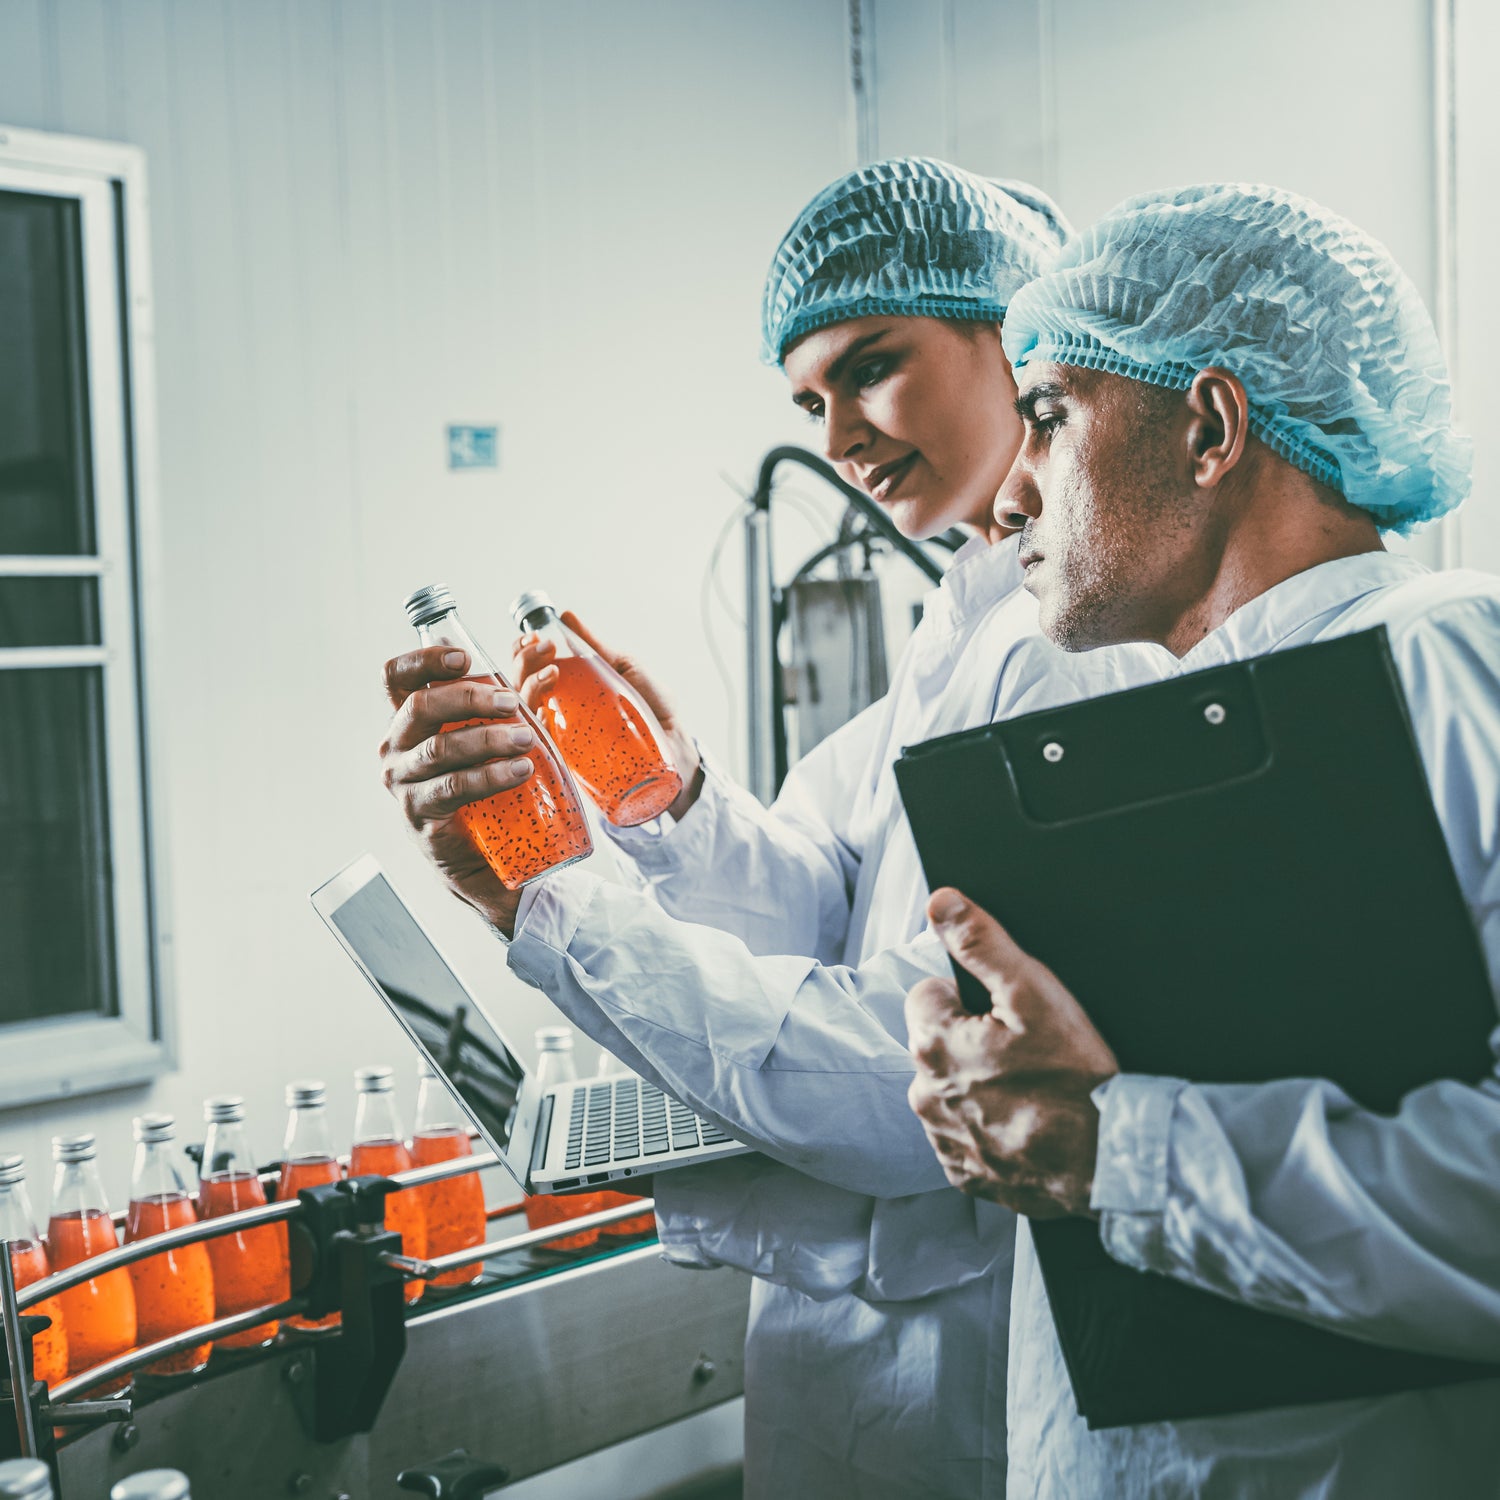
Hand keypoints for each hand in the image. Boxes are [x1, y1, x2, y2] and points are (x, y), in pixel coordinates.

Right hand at [380, 647, 530, 934]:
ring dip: (487, 738)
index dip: (424, 660)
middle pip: (420, 706)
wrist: (482, 851)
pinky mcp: (420, 815)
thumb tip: (541, 647)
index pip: (395, 677)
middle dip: (470, 698)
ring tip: (526, 739)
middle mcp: (395, 747)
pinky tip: (520, 770)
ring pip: (440, 748)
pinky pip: (453, 787)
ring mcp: (403, 782)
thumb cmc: (486, 780)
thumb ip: (517, 688)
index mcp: (407, 719)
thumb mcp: (500, 728)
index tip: (464, 658)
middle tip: (511, 703)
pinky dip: (490, 776)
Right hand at [514, 611, 702, 820]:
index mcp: (564, 691)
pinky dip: (537, 728)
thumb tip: (566, 616)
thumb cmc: (652, 709)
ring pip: (524, 716)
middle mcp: (555, 714)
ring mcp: (559, 740)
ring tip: (553, 671)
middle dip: (524, 663)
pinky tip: (545, 713)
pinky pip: (540, 750)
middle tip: (545, 648)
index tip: (533, 638)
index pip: (527, 670)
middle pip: (517, 690)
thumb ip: (596, 648)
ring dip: (530, 688)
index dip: (522, 652)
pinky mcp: (569, 765)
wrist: (676, 747)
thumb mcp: (625, 670)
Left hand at [905, 888, 1119, 1217]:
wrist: (1112, 1159)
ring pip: (948, 1091)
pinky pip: (965, 1137)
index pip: (926, 996)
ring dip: (976, 1086)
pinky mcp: (967, 1174)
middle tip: (1022, 1053)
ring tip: (1028, 1089)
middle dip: (969, 1041)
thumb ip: (981, 942)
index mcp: (933, 1045)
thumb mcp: (1034, 992)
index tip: (1003, 1016)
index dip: (966, 998)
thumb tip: (941, 902)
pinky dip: (988, 1128)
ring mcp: (944, 1140)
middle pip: (936, 1044)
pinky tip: (1025, 1122)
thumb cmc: (1076, 1077)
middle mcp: (925, 1097)